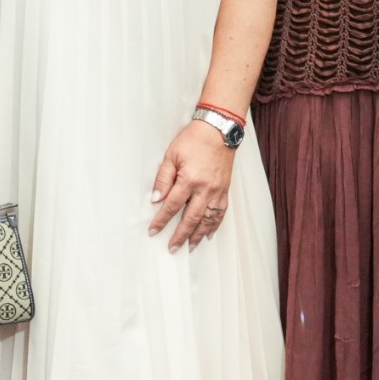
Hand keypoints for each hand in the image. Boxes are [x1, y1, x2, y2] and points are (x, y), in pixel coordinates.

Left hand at [151, 122, 236, 250]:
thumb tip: (155, 199)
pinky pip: (220, 213)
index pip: (172, 206)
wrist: (218, 132)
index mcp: (190, 180)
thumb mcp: (171, 156)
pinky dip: (214, 225)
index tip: (153, 231)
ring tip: (189, 246)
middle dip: (180, 235)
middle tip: (172, 248)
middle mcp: (206, 189)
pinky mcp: (225, 190)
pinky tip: (208, 233)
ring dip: (198, 235)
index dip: (162, 220)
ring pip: (208, 219)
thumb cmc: (193, 141)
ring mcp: (218, 191)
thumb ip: (163, 179)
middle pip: (191, 218)